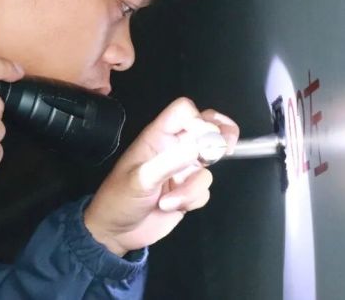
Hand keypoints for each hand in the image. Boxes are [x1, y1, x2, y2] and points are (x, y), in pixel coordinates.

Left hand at [83, 98, 238, 255]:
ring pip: (208, 167)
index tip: (205, 140)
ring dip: (192, 187)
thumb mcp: (140, 180)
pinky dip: (192, 200)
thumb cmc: (119, 199)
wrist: (116, 232)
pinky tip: (171, 207)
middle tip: (227, 148)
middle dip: (221, 136)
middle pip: (207, 129)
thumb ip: (168, 162)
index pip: (184, 111)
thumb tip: (199, 146)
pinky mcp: (188, 192)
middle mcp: (173, 149)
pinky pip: (205, 190)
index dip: (198, 120)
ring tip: (168, 200)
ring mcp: (182, 170)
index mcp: (157, 137)